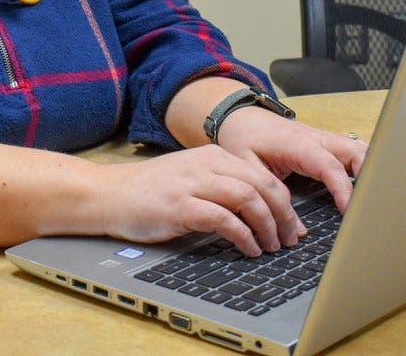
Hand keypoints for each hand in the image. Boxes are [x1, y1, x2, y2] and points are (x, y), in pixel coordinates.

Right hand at [96, 145, 305, 256]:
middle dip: (283, 215)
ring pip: (247, 198)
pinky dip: (243, 236)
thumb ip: (222, 185)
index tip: (295, 226)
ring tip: (273, 246)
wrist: (109, 193)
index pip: (263, 174)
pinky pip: (223, 219)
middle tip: (290, 239)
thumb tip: (262, 210)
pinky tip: (249, 249)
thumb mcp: (192, 177)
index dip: (286, 203)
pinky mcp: (180, 206)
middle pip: (262, 184)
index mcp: (213, 155)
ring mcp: (193, 183)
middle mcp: (206, 164)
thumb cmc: (151, 191)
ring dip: (267, 226)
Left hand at [215, 105, 367, 213]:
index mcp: (298, 144)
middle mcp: (316, 138)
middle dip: (369, 176)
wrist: (240, 116)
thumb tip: (296, 230)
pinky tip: (364, 187)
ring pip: (358, 149)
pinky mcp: (324, 143)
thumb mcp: (247, 167)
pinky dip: (362, 166)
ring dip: (369, 170)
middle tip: (370, 207)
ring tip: (372, 200)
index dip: (343, 188)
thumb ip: (271, 195)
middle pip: (355, 152)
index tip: (350, 211)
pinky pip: (351, 152)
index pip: (330, 166)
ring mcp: (323, 139)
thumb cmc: (243, 138)